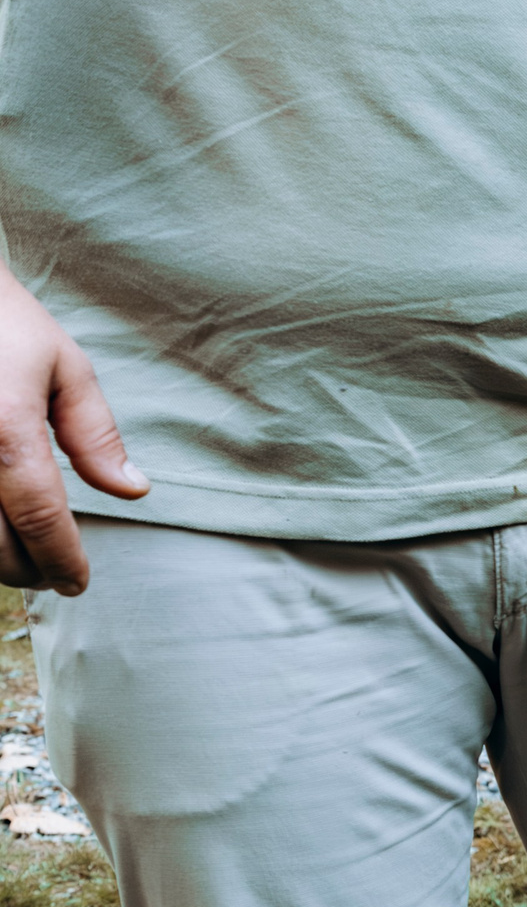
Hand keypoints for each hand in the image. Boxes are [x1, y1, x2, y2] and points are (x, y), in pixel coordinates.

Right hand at [0, 274, 146, 594]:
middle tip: (52, 575)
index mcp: (6, 427)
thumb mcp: (64, 367)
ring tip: (20, 562)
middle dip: (25, 572)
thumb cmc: (3, 323)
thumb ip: (96, 435)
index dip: (62, 559)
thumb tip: (133, 491)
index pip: (41, 517)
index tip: (78, 584)